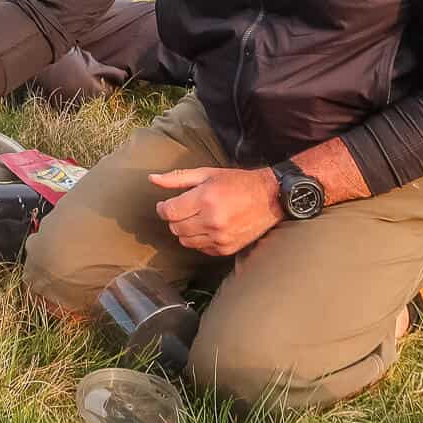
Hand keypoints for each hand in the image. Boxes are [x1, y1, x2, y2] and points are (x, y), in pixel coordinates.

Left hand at [150, 166, 283, 256]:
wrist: (270, 198)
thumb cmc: (237, 182)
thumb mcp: (207, 174)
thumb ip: (177, 178)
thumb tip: (152, 179)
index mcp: (205, 199)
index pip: (169, 212)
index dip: (163, 208)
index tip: (166, 204)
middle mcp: (212, 221)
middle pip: (175, 228)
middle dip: (174, 218)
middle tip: (183, 209)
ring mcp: (220, 237)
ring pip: (185, 241)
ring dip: (185, 230)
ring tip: (196, 218)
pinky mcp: (226, 249)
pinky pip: (200, 249)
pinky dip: (198, 240)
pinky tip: (207, 227)